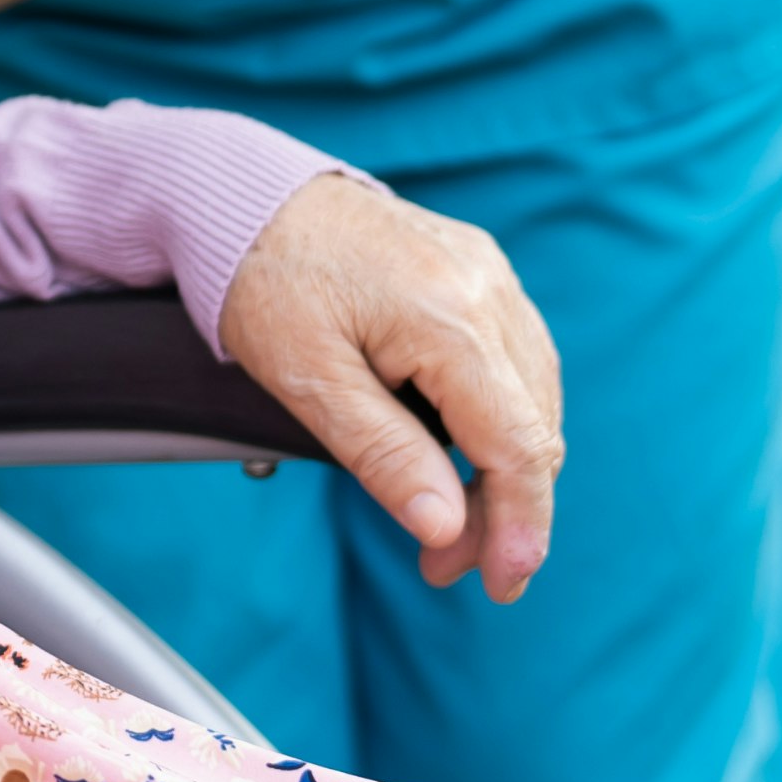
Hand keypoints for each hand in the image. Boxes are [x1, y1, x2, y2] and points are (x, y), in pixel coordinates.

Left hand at [215, 175, 563, 601]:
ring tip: (449, 520)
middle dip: (504, 510)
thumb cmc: (262, 282)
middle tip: (448, 565)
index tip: (502, 587)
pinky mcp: (479, 267)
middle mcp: (485, 288)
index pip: (516, 445)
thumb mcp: (308, 378)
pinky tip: (461, 452)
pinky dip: (502, 415)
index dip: (519, 526)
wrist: (246, 195)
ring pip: (535, 395)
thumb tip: (447, 529)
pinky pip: (518, 356)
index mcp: (446, 316)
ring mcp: (488, 272)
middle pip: (534, 426)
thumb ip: (383, 454)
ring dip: (506, 466)